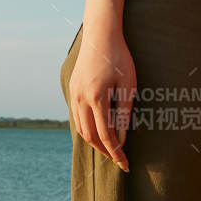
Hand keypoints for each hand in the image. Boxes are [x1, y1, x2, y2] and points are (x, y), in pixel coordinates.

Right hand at [67, 28, 135, 171]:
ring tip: (110, 146)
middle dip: (105, 151)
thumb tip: (121, 138)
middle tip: (119, 159)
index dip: (116, 153)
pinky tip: (99, 129)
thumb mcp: (128, 85)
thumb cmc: (119, 58)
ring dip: (95, 141)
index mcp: (96, 98)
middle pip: (90, 136)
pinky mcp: (72, 89)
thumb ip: (124, 113)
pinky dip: (87, 128)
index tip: (126, 165)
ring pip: (81, 128)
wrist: (100, 35)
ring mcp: (73, 94)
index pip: (106, 136)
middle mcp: (81, 99)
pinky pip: (77, 116)